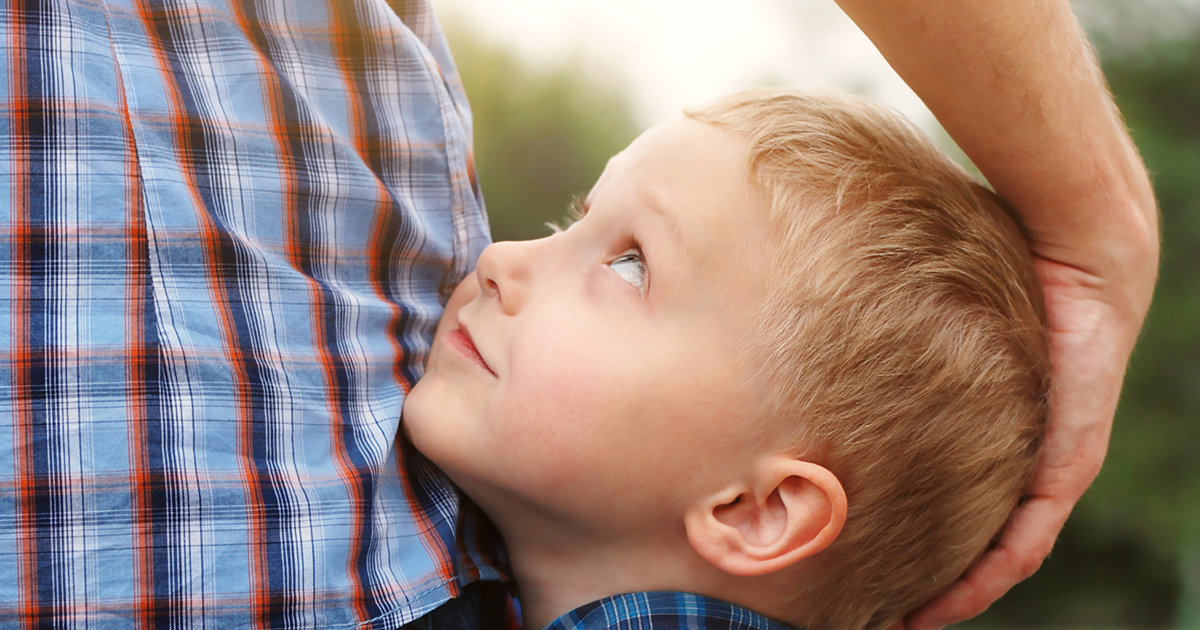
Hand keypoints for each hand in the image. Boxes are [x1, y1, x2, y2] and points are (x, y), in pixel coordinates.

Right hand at [901, 252, 1147, 629]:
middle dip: (931, 586)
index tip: (866, 569)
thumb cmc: (995, 274)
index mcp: (982, 433)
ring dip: (958, 595)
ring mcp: (1048, 466)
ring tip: (909, 621)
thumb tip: (808, 352)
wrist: (1077, 253)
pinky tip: (954, 601)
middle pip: (972, 542)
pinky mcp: (1067, 464)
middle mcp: (1017, 458)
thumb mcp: (929, 328)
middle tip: (883, 612)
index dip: (911, 544)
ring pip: (1001, 555)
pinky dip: (991, 573)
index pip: (947, 503)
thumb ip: (891, 354)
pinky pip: (1028, 537)